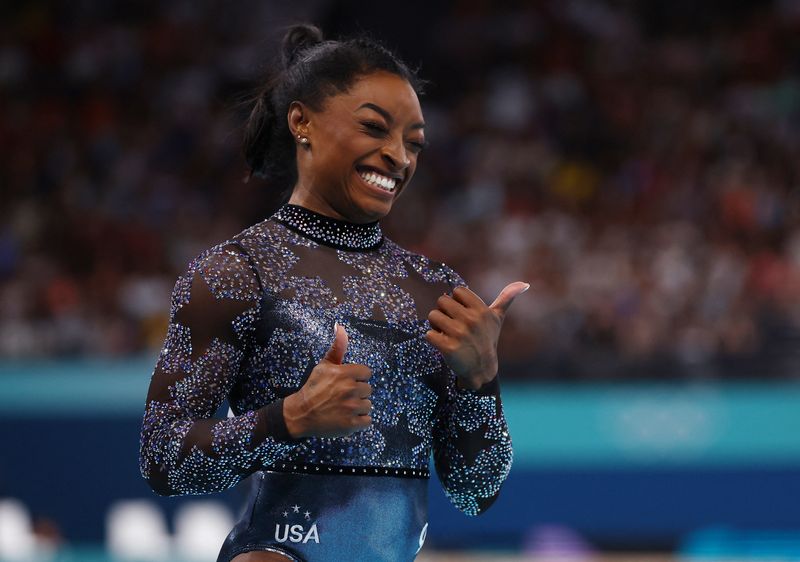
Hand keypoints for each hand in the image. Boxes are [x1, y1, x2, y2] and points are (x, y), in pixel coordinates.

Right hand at [283, 323, 372, 437]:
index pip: (367, 373)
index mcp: (344, 373)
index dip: (358, 378)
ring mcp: (351, 408)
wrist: (301, 414)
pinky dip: (359, 421)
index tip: (348, 383)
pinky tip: (347, 417)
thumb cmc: (313, 388)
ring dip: (359, 407)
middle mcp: (349, 389)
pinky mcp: (351, 424)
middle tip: (343, 397)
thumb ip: (336, 348)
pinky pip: (367, 420)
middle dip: (358, 393)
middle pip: (368, 390)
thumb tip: (341, 327)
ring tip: (344, 407)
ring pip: (368, 405)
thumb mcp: (323, 366)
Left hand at [425, 282, 528, 389]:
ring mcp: (459, 334)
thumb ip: (506, 299)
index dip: (456, 301)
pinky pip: (428, 334)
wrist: (482, 369)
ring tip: (446, 333)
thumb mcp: (497, 319)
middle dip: (443, 312)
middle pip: (441, 301)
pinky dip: (432, 338)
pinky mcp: (448, 348)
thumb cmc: (487, 339)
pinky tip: (443, 344)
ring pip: (432, 316)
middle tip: (452, 324)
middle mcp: (471, 320)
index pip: (457, 291)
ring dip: (436, 325)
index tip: (462, 313)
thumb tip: (524, 284)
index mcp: (481, 310)